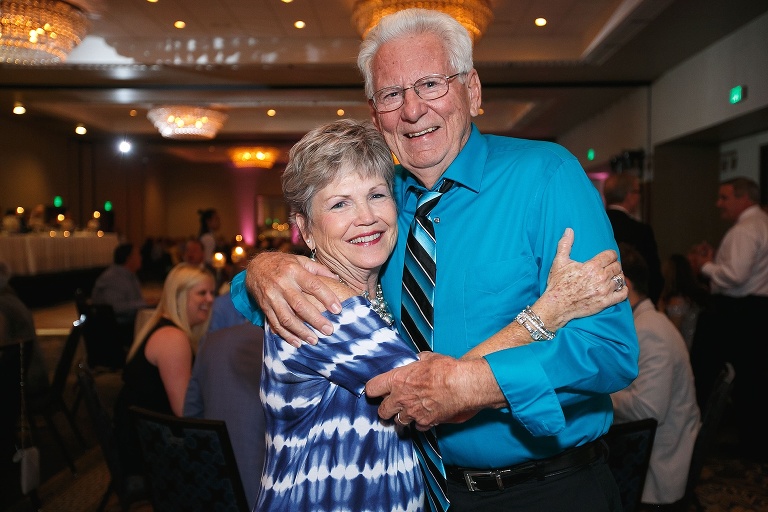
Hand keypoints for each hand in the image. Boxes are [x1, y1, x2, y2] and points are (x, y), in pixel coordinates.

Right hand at [246, 251, 340, 346]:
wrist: (255, 267)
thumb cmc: (283, 264)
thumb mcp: (300, 260)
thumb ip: (318, 269)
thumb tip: (337, 279)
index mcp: (294, 270)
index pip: (313, 285)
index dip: (326, 297)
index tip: (338, 310)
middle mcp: (282, 284)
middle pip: (300, 305)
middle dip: (315, 320)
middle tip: (329, 330)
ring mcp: (272, 297)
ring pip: (287, 318)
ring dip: (301, 331)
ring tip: (314, 340)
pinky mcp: (264, 307)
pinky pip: (275, 323)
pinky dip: (286, 335)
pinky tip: (297, 342)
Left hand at [366, 353, 503, 430]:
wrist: (461, 385)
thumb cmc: (445, 369)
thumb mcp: (427, 358)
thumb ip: (417, 362)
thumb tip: (417, 360)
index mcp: (397, 380)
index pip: (372, 388)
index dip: (373, 390)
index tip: (376, 391)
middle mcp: (401, 398)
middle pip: (382, 411)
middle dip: (385, 408)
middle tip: (391, 405)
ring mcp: (412, 412)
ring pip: (398, 421)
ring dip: (402, 417)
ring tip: (410, 411)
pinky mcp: (425, 422)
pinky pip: (417, 427)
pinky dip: (420, 423)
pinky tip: (425, 415)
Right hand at [535, 228, 627, 328]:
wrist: (556, 306)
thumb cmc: (557, 283)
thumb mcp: (559, 262)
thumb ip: (565, 244)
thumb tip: (569, 230)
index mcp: (591, 266)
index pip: (610, 255)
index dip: (610, 255)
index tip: (608, 257)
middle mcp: (600, 278)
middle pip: (617, 267)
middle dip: (614, 265)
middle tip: (609, 267)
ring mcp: (604, 291)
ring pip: (620, 279)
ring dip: (618, 277)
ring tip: (612, 277)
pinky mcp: (605, 302)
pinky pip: (623, 294)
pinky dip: (623, 290)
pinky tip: (619, 288)